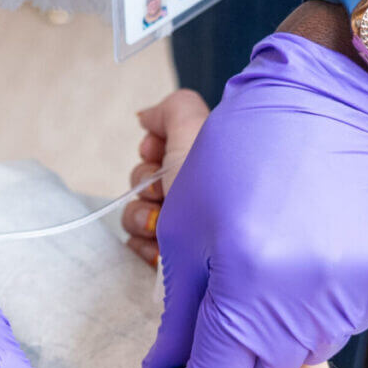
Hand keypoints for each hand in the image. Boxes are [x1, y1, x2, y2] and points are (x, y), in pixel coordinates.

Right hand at [123, 90, 209, 265]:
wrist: (230, 251)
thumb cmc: (219, 185)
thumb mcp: (195, 131)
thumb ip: (174, 109)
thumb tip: (147, 116)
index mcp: (205, 162)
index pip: (164, 147)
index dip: (153, 147)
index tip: (155, 151)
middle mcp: (195, 191)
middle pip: (146, 178)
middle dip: (146, 182)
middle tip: (163, 190)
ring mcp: (184, 226)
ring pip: (137, 212)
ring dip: (141, 216)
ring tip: (158, 224)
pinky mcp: (171, 257)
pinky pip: (138, 245)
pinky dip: (143, 245)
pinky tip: (160, 250)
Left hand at [143, 33, 367, 367]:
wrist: (323, 104)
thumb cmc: (239, 160)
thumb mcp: (186, 231)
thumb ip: (177, 316)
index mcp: (248, 286)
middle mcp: (309, 298)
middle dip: (236, 355)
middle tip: (224, 311)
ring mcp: (358, 289)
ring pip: (310, 348)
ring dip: (282, 329)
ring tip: (271, 273)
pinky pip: (348, 317)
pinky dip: (322, 304)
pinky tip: (311, 257)